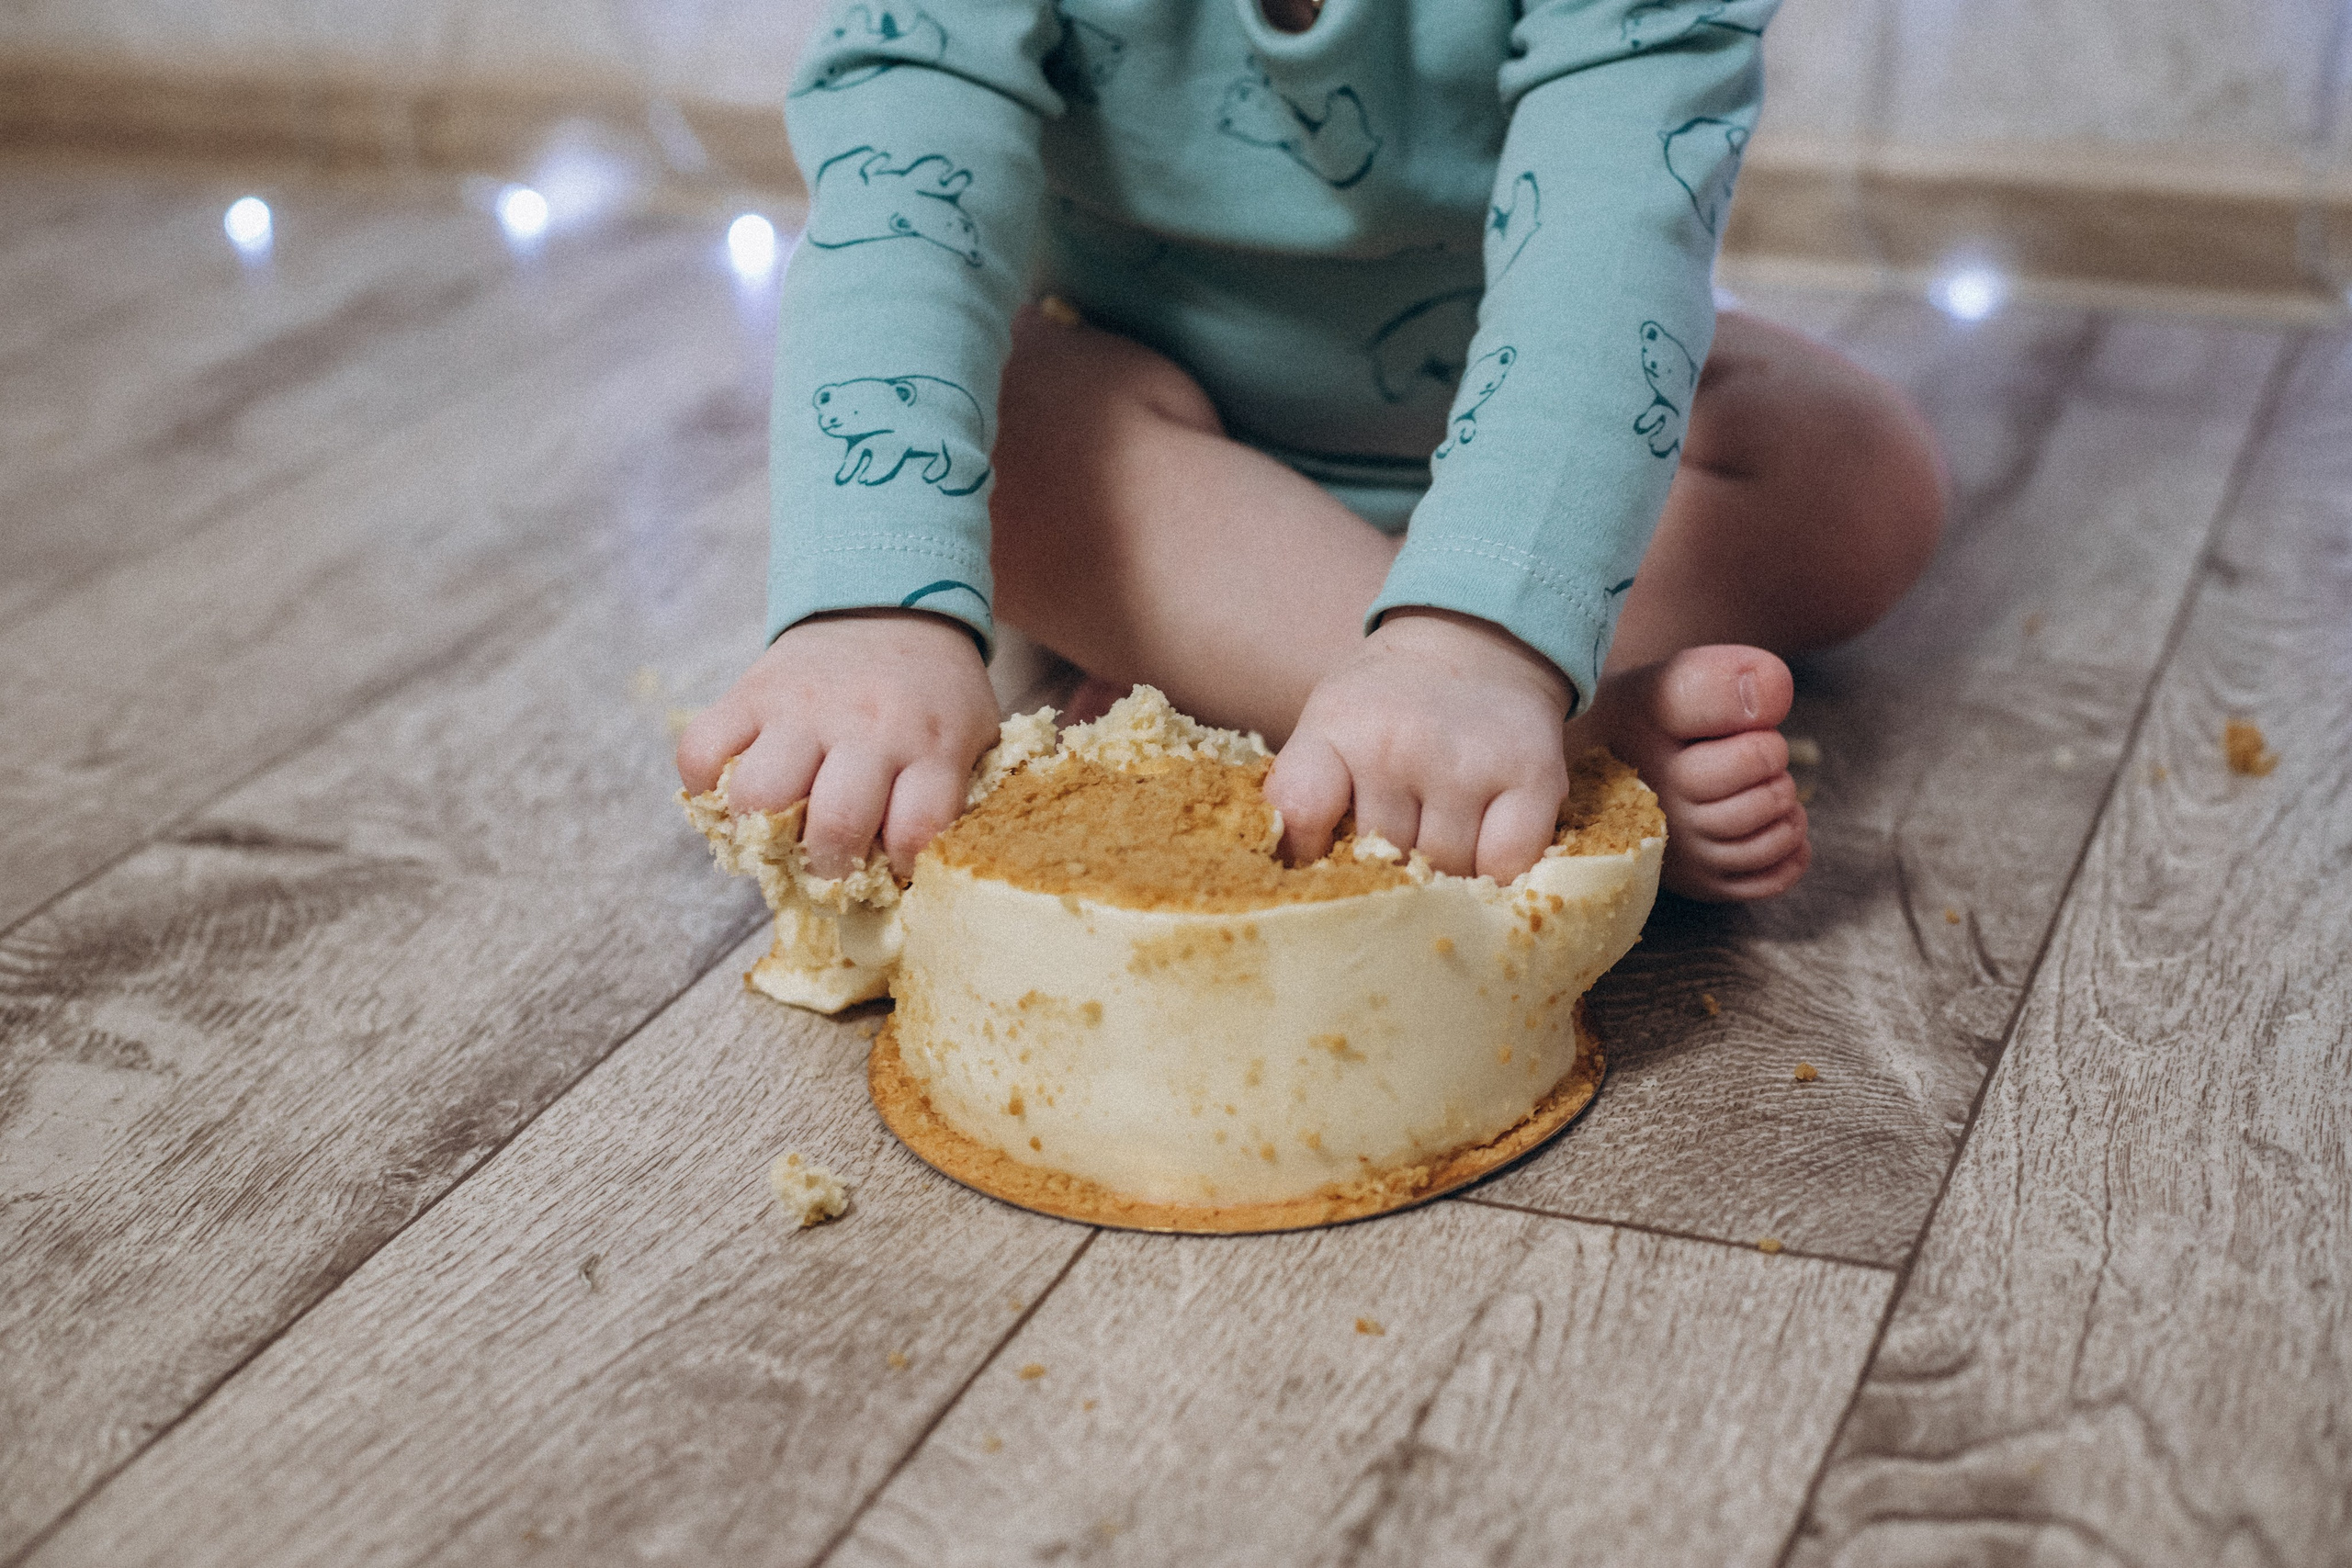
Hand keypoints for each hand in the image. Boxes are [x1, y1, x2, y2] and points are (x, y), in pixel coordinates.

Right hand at [676, 610, 1000, 879]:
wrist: (890, 606)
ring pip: (760, 797)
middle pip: (835, 825)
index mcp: (933, 745)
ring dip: (762, 834)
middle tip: (829, 868)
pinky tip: (732, 795)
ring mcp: (804, 707)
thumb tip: (907, 883)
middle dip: (829, 868)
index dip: (898, 870)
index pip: (915, 831)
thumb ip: (950, 801)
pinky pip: (703, 752)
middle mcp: (869, 727)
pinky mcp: (752, 690)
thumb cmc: (932, 696)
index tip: (890, 874)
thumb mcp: (968, 738)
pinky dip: (705, 789)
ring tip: (775, 835)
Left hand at [1265, 609, 1572, 880]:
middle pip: (1384, 859)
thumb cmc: (1391, 701)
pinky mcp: (1534, 777)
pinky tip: (1487, 844)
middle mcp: (1400, 744)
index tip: (1324, 857)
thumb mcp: (1330, 722)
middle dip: (1389, 865)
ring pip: (1446, 870)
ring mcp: (1468, 763)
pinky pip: (1506, 866)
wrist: (1478, 638)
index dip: (1308, 850)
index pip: (1300, 810)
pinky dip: (1497, 871)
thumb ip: (1306, 789)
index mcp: (1339, 728)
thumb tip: (1299, 874)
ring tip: (1444, 834)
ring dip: (1445, 871)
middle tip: (1399, 840)